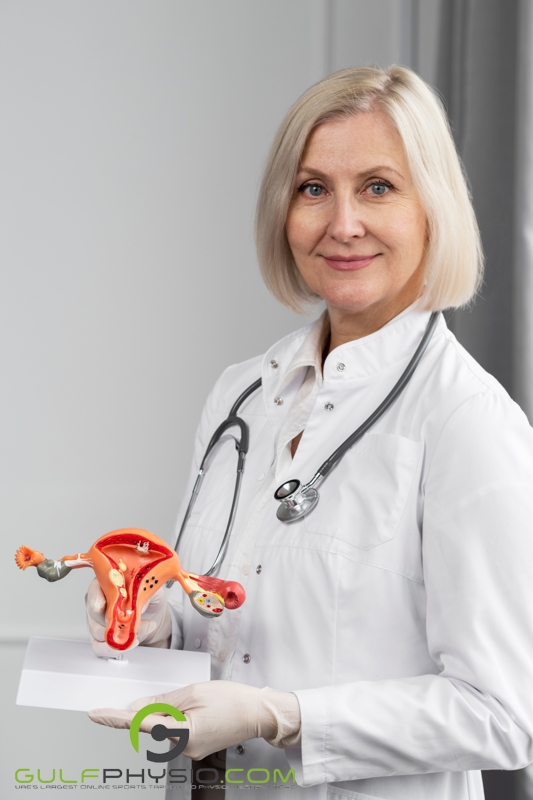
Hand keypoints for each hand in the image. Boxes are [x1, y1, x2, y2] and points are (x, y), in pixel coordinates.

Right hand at [85, 577, 170, 657]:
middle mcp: (99, 602)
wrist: (153, 615)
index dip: (96, 599)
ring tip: (138, 631)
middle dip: (113, 621)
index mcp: (107, 584)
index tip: (100, 607)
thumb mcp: (150, 587)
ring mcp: (98, 622)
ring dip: (118, 635)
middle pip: (94, 614)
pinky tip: (129, 642)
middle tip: (131, 621)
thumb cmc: (148, 597)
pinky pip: (100, 647)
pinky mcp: (101, 638)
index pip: (94, 590)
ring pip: (97, 633)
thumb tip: (135, 601)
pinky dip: (114, 649)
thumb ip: (141, 591)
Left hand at [88, 680, 300, 758]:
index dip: (115, 718)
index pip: (139, 725)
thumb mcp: (193, 693)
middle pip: (152, 725)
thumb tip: (137, 708)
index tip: (96, 714)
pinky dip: (177, 717)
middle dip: (156, 708)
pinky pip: (175, 730)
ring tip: (199, 700)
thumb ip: (162, 702)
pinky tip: (198, 708)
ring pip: (164, 727)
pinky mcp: (194, 747)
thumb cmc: (231, 700)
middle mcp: (183, 748)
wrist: (257, 713)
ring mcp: (188, 751)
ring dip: (170, 711)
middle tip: (183, 697)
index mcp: (182, 734)